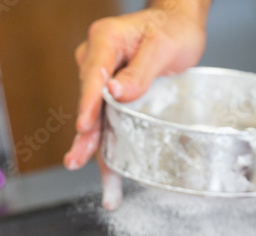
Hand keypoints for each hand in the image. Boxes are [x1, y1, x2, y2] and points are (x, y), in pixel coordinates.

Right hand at [65, 0, 210, 209]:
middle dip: (86, 139)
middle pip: (90, 104)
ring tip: (107, 190)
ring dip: (98, 155)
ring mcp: (102, 81)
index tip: (85, 126)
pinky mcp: (111, 97)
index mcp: (105, 41)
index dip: (88, 104)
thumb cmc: (172, 30)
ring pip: (98, 121)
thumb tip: (116, 92)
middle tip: (77, 162)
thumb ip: (140, 70)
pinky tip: (112, 181)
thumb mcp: (162, 46)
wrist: (178, 25)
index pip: (92, 76)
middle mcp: (97, 60)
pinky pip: (108, 124)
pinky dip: (109, 151)